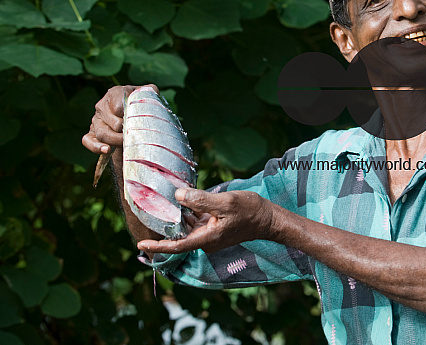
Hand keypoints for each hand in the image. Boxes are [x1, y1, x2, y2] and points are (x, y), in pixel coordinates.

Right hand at [82, 84, 158, 153]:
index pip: (119, 105)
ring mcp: (96, 120)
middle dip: (125, 131)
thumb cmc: (143, 107)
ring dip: (115, 140)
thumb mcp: (148, 97)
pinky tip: (107, 150)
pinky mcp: (92, 134)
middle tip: (136, 135)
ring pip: (102, 132)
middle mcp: (103, 106)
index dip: (128, 115)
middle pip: (113, 121)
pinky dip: (96, 146)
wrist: (137, 122)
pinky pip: (88, 140)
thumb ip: (150, 92)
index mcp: (115, 93)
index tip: (137, 121)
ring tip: (125, 143)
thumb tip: (152, 90)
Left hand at [137, 188, 274, 254]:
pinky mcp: (214, 227)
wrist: (268, 218)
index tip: (140, 243)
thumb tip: (178, 195)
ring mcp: (209, 234)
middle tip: (147, 210)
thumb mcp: (226, 202)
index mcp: (207, 238)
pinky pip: (195, 221)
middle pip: (178, 235)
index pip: (177, 246)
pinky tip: (182, 199)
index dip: (158, 246)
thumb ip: (201, 200)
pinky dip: (187, 212)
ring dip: (176, 216)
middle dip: (164, 225)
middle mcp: (205, 239)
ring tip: (161, 202)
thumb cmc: (250, 211)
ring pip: (186, 227)